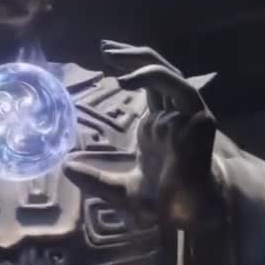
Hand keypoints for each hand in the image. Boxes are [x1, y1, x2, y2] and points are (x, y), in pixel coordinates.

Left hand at [63, 40, 224, 230]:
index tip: (105, 58)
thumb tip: (66, 168)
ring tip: (111, 55)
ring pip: (168, 73)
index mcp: (159, 126)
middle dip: (131, 56)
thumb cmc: (163, 204)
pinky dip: (155, 78)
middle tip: (104, 47)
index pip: (147, 85)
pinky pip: (180, 89)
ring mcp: (187, 115)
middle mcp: (173, 115)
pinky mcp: (199, 119)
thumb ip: (96, 179)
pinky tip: (126, 79)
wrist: (190, 217)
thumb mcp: (120, 190)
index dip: (129, 68)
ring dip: (141, 59)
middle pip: (156, 72)